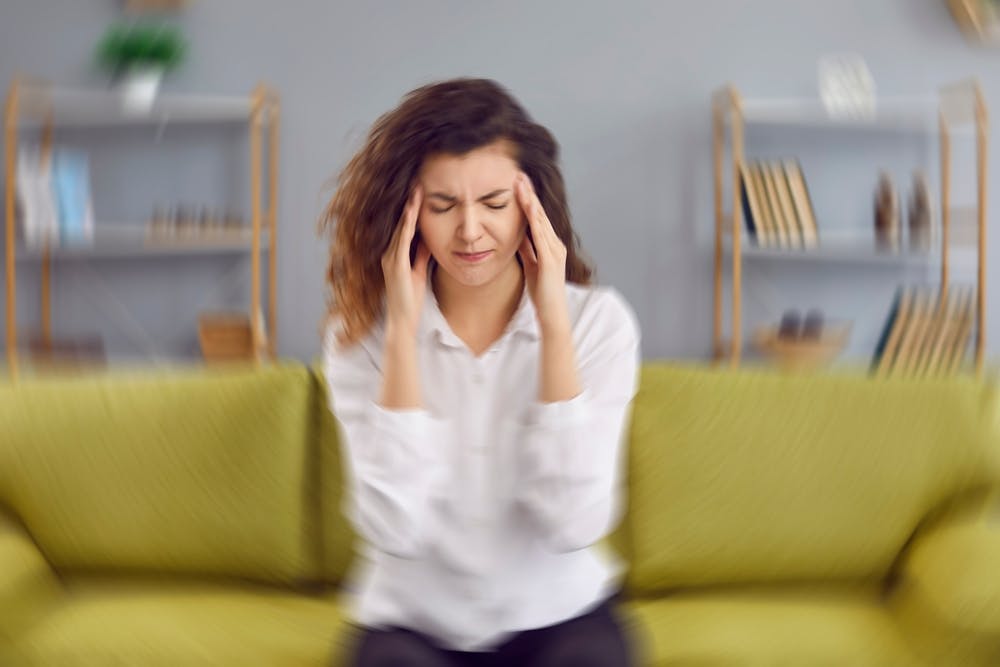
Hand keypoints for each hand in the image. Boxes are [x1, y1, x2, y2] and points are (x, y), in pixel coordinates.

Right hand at [382, 185, 430, 338]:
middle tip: (417, 181)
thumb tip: (428, 239)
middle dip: (409, 203)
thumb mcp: (419, 271)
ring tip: (416, 189)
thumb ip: (421, 255)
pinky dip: (407, 223)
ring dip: (409, 208)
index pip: (404, 227)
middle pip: (400, 222)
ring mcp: (390, 258)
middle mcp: (389, 253)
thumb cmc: (410, 299)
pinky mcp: (395, 264)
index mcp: (394, 254)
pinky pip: (402, 239)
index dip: (411, 210)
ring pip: (401, 227)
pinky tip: (412, 210)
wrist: (402, 320)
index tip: (420, 191)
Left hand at [515, 173, 569, 333]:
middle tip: (518, 174)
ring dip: (530, 200)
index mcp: (550, 245)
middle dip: (529, 193)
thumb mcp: (531, 264)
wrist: (552, 313)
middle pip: (540, 213)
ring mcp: (554, 251)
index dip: (528, 200)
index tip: (518, 184)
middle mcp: (555, 244)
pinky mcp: (550, 259)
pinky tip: (528, 205)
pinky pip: (540, 234)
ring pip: (540, 220)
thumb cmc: (542, 293)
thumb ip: (527, 248)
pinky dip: (534, 218)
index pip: (538, 218)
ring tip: (521, 182)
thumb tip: (518, 234)